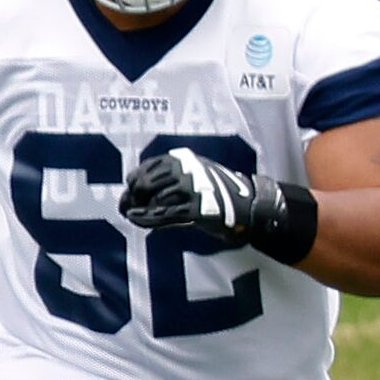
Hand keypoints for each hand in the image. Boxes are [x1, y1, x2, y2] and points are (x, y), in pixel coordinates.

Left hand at [119, 147, 316, 263]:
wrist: (249, 204)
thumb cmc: (215, 192)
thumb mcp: (190, 175)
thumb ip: (164, 180)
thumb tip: (130, 194)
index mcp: (181, 159)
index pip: (144, 169)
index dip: (133, 184)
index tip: (130, 195)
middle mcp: (185, 169)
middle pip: (144, 184)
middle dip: (133, 198)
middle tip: (130, 208)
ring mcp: (192, 189)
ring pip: (153, 201)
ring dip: (139, 211)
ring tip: (135, 217)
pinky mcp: (197, 209)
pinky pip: (164, 215)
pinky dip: (147, 219)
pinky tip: (137, 220)